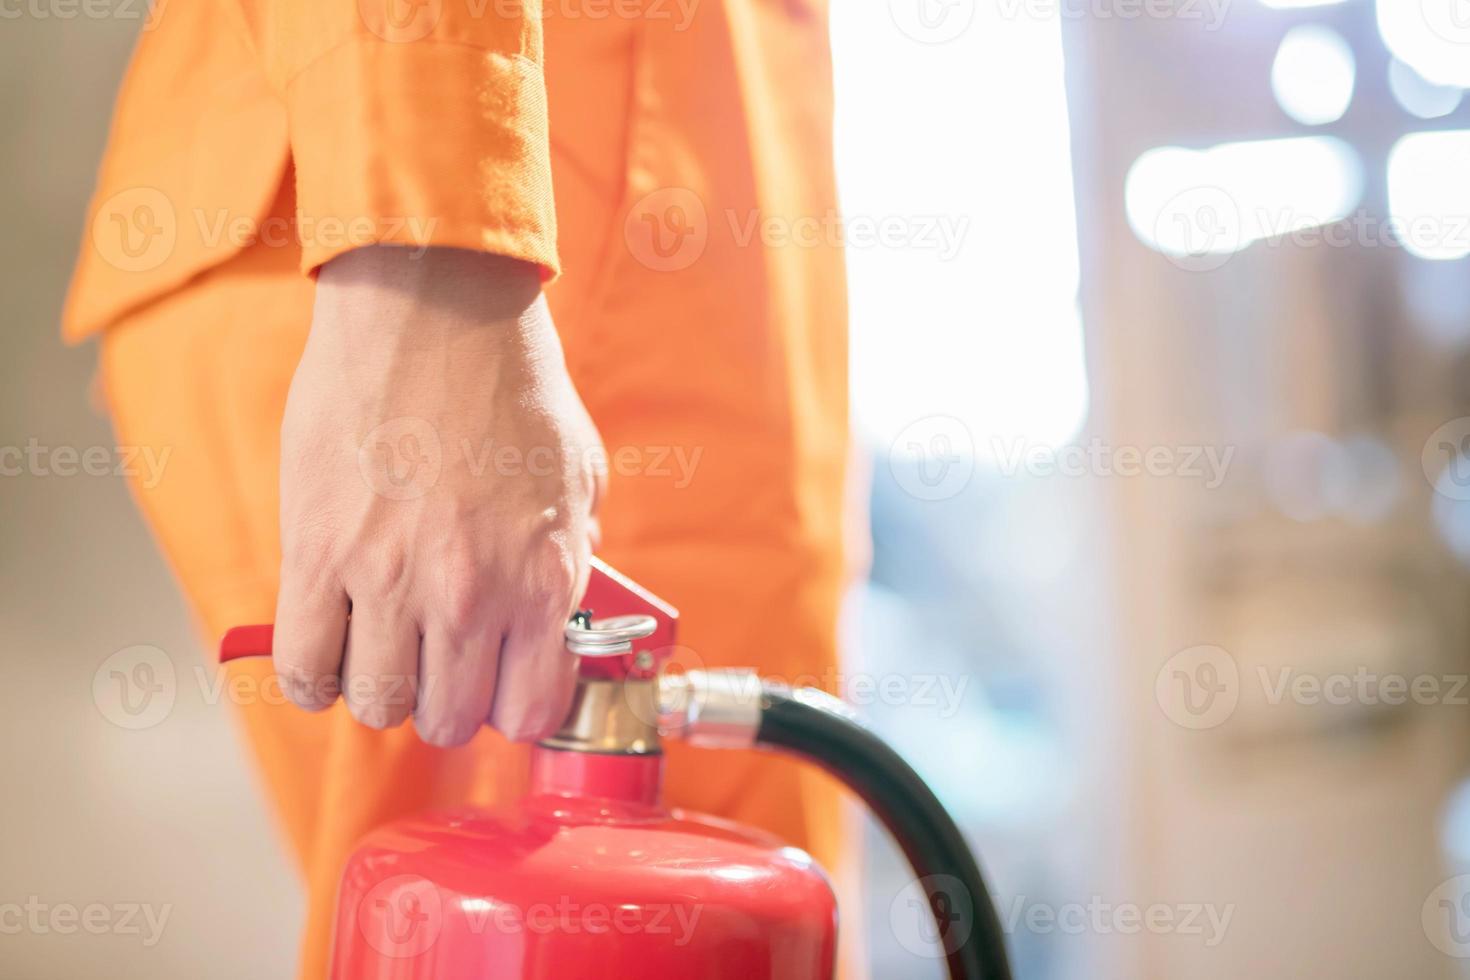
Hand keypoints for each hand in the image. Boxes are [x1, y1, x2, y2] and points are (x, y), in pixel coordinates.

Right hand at [272, 245, 603, 745]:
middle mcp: (468, 595)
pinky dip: (314, 678)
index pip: (531, 710)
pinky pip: (303, 668)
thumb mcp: (580, 473)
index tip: (499, 685)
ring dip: (381, 687)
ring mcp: (387, 579)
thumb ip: (571, 553)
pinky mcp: (317, 553)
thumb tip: (554, 612)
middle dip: (446, 701)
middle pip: (448, 720)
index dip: (514, 706)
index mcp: (542, 578)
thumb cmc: (510, 383)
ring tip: (383, 647)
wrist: (432, 308)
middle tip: (438, 662)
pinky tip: (330, 648)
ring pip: (375, 705)